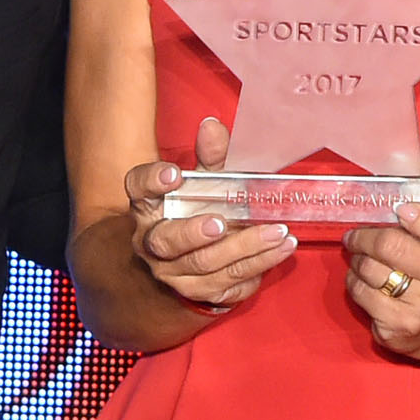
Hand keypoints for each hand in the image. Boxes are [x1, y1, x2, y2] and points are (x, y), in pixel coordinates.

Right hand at [124, 116, 295, 312]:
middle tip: (219, 223)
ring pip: (207, 264)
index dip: (152, 181)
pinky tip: (282, 248)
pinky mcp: (202, 293)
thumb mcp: (203, 182)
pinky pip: (231, 281)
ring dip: (245, 247)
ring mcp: (176, 273)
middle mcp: (154, 244)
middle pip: (167, 241)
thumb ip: (211, 156)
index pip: (138, 189)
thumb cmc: (198, 211)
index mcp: (149, 207)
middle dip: (194, 233)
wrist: (193, 264)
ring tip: (277, 231)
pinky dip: (260, 264)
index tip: (174, 173)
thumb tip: (213, 126)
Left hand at [342, 200, 419, 358]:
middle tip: (357, 232)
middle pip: (395, 248)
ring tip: (359, 254)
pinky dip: (354, 281)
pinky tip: (362, 278)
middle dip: (367, 235)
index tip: (400, 208)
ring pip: (372, 271)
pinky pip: (361, 294)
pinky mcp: (399, 329)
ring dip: (358, 258)